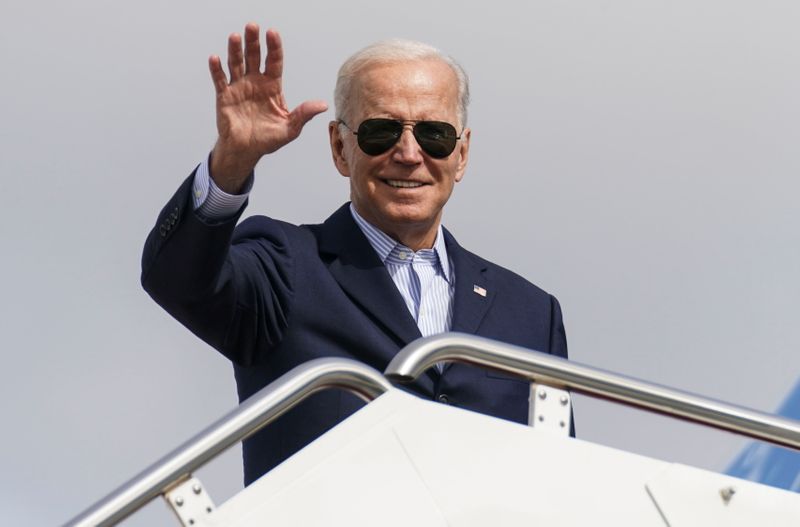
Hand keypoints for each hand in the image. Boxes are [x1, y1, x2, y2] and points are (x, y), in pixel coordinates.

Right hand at [208, 24, 327, 192]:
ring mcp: (239, 87)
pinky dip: (217, 69)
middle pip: (254, 56)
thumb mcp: (290, 128)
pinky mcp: (224, 96)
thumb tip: (322, 105)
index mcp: (272, 86)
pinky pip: (220, 80)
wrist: (246, 151)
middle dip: (253, 41)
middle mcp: (255, 82)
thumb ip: (304, 114)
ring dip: (235, 50)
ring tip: (235, 36)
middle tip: (252, 26)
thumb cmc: (268, 139)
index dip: (273, 47)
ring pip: (236, 63)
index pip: (274, 62)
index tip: (272, 33)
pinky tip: (215, 58)